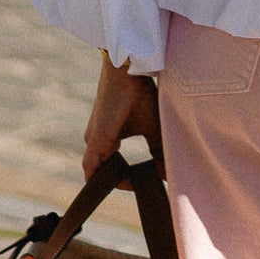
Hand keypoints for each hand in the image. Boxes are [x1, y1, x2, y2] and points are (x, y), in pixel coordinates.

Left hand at [82, 54, 162, 180]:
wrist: (128, 71)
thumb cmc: (139, 93)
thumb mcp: (152, 126)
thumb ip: (158, 150)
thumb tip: (167, 173)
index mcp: (107, 139)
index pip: (112, 168)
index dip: (127, 179)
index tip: (148, 181)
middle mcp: (96, 142)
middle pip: (105, 174)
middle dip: (124, 184)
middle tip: (146, 188)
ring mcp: (93, 142)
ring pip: (98, 175)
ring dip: (117, 184)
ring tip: (140, 187)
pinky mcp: (96, 140)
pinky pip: (92, 171)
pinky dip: (103, 183)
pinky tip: (125, 185)